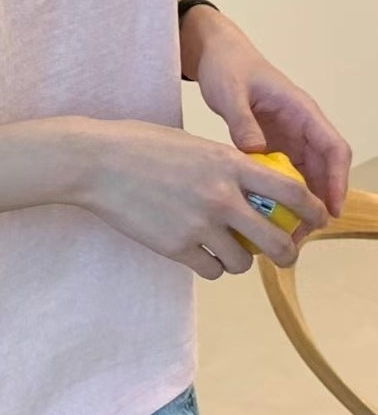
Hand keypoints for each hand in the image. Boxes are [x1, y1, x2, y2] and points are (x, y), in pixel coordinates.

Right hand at [80, 119, 329, 280]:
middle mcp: (221, 196)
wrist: (97, 162)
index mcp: (229, 164)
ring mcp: (199, 224)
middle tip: (283, 253)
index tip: (317, 217)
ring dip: (241, 261)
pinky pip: (211, 270)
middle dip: (287, 252)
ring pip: (243, 262)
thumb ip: (226, 165)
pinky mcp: (176, 246)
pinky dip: (211, 266)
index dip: (313, 209)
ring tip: (228, 251)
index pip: (292, 191)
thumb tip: (253, 185)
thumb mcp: (194, 144)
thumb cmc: (140, 146)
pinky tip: (200, 253)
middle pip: (277, 240)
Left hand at [190, 12, 352, 222]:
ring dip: (300, 204)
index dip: (337, 180)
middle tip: (303, 234)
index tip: (331, 208)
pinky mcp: (272, 145)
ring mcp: (288, 137)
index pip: (333, 148)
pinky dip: (279, 195)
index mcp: (302, 110)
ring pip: (305, 176)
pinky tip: (266, 217)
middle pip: (322, 170)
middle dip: (318, 203)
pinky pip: (283, 174)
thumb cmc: (228, 67)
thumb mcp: (231, 92)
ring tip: (286, 234)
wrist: (216, 55)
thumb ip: (242, 121)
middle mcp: (301, 126)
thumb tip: (255, 151)